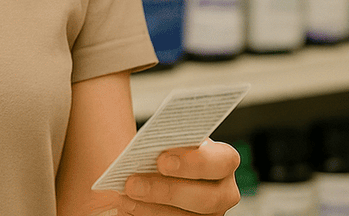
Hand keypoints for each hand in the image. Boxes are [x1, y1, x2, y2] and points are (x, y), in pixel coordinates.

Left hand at [118, 139, 241, 214]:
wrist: (163, 169)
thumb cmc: (169, 149)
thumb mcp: (173, 141)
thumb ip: (170, 143)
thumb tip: (148, 149)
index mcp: (224, 161)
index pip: (222, 162)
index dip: (194, 162)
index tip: (161, 160)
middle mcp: (223, 192)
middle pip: (205, 198)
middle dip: (165, 191)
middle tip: (131, 184)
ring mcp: (210, 215)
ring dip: (150, 208)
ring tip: (123, 196)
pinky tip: (127, 207)